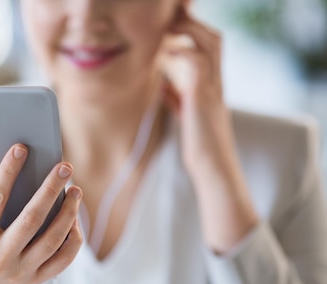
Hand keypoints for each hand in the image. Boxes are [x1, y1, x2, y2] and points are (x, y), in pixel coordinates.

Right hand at [0, 144, 82, 283]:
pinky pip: (62, 260)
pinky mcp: (36, 281)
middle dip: (49, 190)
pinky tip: (75, 218)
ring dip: (68, 213)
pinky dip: (73, 239)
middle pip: (31, 219)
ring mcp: (20, 273)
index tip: (21, 148)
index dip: (7, 172)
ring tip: (75, 190)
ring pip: (52, 240)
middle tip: (64, 165)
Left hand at [163, 7, 257, 253]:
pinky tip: (165, 56)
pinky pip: (197, 63)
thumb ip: (177, 97)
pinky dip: (181, 54)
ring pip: (210, 44)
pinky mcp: (203, 98)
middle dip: (192, 24)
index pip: (207, 49)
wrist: (212, 169)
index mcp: (210, 86)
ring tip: (168, 27)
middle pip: (213, 38)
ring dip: (188, 30)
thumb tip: (163, 85)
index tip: (169, 29)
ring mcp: (212, 89)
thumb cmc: (198, 146)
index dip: (190, 34)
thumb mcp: (186, 115)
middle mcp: (215, 83)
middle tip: (170, 19)